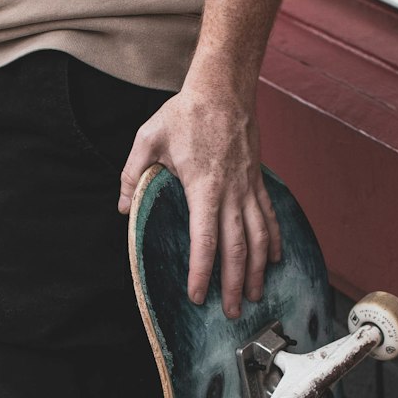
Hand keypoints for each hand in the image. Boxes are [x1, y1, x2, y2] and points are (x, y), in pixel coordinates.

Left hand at [118, 68, 280, 318]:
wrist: (224, 86)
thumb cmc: (185, 113)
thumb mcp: (148, 139)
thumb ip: (132, 175)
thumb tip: (124, 208)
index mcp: (203, 187)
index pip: (204, 239)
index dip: (202, 271)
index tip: (198, 296)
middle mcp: (231, 192)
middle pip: (237, 247)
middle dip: (234, 283)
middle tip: (230, 312)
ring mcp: (248, 186)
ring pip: (259, 237)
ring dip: (257, 270)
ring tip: (254, 296)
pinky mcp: (256, 180)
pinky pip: (269, 216)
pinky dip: (273, 241)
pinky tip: (273, 261)